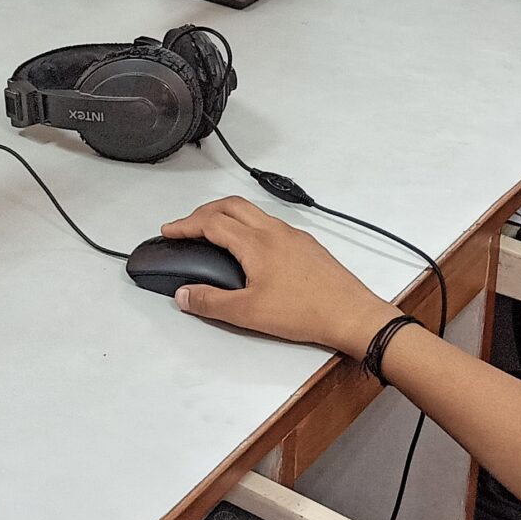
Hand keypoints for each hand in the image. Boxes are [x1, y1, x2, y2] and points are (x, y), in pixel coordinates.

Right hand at [156, 198, 398, 356]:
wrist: (351, 314)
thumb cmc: (305, 312)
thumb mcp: (249, 313)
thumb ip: (211, 302)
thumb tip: (184, 294)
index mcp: (256, 243)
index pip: (211, 223)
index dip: (185, 224)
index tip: (169, 230)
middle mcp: (275, 231)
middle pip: (231, 205)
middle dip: (204, 212)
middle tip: (187, 226)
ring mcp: (293, 235)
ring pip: (253, 212)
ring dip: (227, 215)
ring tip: (213, 232)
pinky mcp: (306, 245)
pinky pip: (270, 223)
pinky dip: (249, 225)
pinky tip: (250, 247)